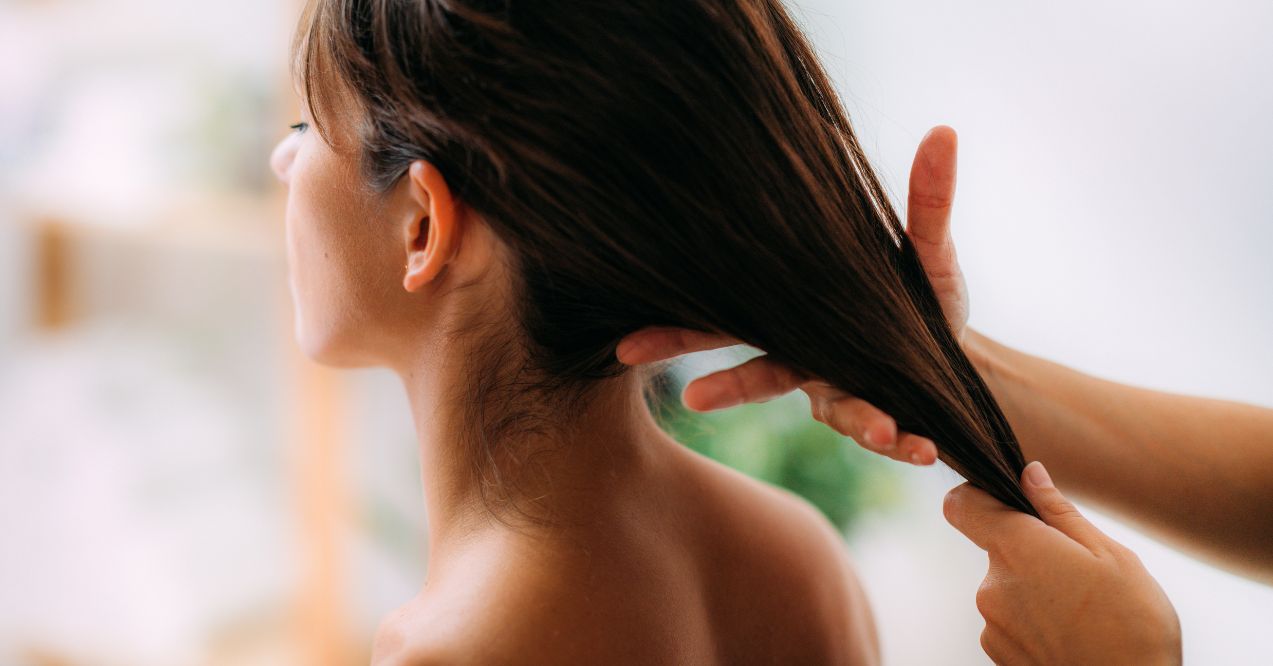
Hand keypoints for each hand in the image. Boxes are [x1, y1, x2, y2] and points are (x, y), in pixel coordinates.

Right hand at [614, 125, 967, 465]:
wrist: (953, 352)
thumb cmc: (917, 295)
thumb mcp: (924, 246)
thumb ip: (927, 201)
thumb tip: (944, 131)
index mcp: (796, 313)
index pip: (726, 320)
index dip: (675, 333)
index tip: (626, 346)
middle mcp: (806, 358)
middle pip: (752, 376)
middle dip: (721, 387)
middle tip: (690, 396)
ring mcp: (840, 391)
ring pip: (835, 411)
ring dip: (855, 421)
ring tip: (882, 431)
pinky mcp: (880, 415)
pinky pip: (889, 431)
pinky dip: (906, 439)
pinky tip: (923, 447)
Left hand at [943, 461, 1180, 664]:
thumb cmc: (1133, 625)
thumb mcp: (1110, 556)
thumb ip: (1059, 512)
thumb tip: (1029, 474)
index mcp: (1018, 549)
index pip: (963, 505)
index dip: (977, 496)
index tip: (1006, 501)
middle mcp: (992, 585)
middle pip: (996, 549)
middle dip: (1030, 551)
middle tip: (1079, 572)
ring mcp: (992, 623)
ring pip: (1006, 587)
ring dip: (1034, 590)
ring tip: (1081, 611)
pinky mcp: (996, 653)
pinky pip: (1009, 621)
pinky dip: (1033, 622)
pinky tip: (1070, 635)